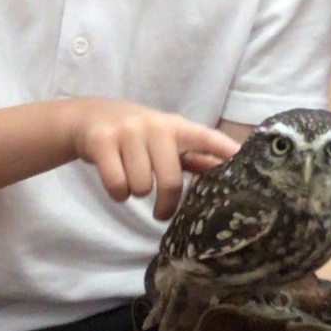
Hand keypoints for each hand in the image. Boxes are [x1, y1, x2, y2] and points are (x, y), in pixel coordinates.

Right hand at [74, 101, 238, 219]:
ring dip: (136, 193)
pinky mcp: (102, 141)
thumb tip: (227, 171)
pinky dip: (117, 194)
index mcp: (175, 126)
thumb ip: (194, 157)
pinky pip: (117, 185)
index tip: (243, 159)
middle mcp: (153, 126)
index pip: (205, 137)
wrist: (87, 117)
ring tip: (132, 183)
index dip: (225, 149)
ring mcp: (127, 132)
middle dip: (166, 204)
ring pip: (141, 187)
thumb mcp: (165, 139)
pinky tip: (117, 185)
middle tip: (162, 212)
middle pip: (170, 180)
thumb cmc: (136, 134)